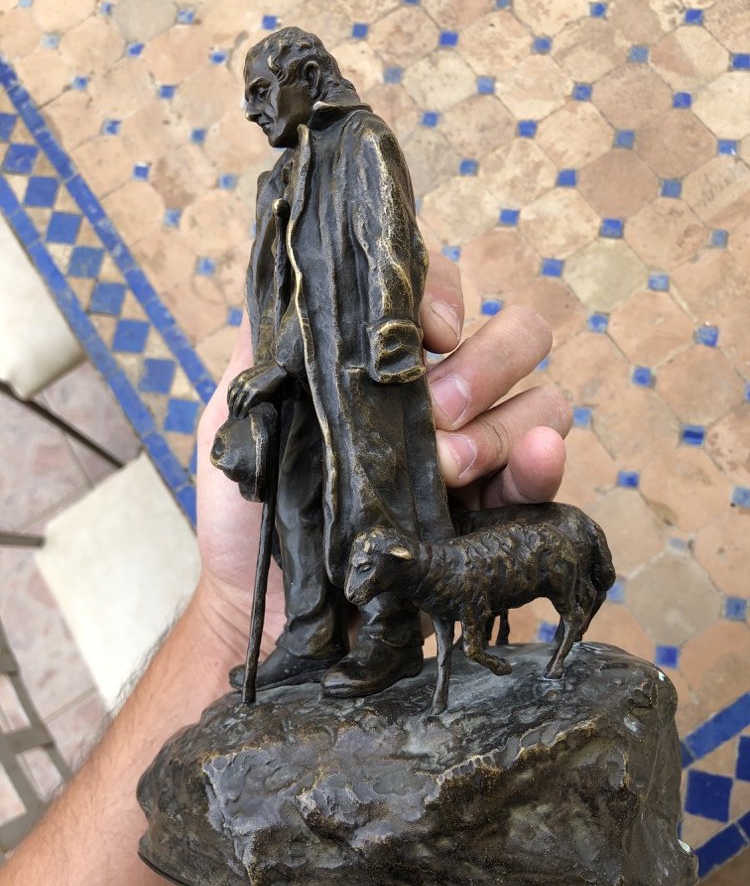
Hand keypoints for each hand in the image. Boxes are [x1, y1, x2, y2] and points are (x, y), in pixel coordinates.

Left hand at [195, 254, 570, 656]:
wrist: (273, 608)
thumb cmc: (250, 515)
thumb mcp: (239, 420)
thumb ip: (265, 350)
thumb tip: (294, 278)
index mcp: (388, 368)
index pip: (441, 295)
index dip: (442, 298)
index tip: (421, 335)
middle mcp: (444, 400)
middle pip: (516, 337)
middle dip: (483, 365)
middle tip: (435, 412)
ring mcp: (478, 455)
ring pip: (542, 400)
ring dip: (499, 424)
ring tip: (448, 466)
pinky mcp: (497, 516)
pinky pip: (546, 473)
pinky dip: (545, 461)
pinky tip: (534, 461)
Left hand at [226, 361, 286, 416]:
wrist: (278, 369)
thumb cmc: (270, 371)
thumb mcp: (254, 374)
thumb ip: (248, 380)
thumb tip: (246, 390)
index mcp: (241, 376)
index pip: (230, 388)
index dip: (229, 398)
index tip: (230, 405)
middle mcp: (242, 381)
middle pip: (232, 396)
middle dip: (231, 406)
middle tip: (231, 414)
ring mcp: (248, 386)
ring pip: (237, 402)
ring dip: (236, 411)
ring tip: (236, 417)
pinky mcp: (255, 392)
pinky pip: (245, 404)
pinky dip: (242, 411)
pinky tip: (242, 416)